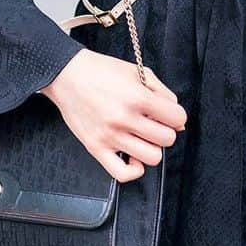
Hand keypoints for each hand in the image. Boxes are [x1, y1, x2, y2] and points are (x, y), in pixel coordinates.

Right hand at [40, 50, 187, 183]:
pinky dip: (134, 169)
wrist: (66, 74)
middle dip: (164, 129)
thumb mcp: (136, 71)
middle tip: (152, 121)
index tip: (166, 112)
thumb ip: (163, 93)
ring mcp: (109, 136)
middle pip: (167, 139)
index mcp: (137, 97)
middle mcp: (124, 118)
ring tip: (141, 135)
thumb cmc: (100, 70)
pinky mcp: (96, 147)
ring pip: (152, 157)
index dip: (175, 114)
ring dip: (151, 146)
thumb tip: (179, 121)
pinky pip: (123, 174)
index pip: (178, 118)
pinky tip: (132, 155)